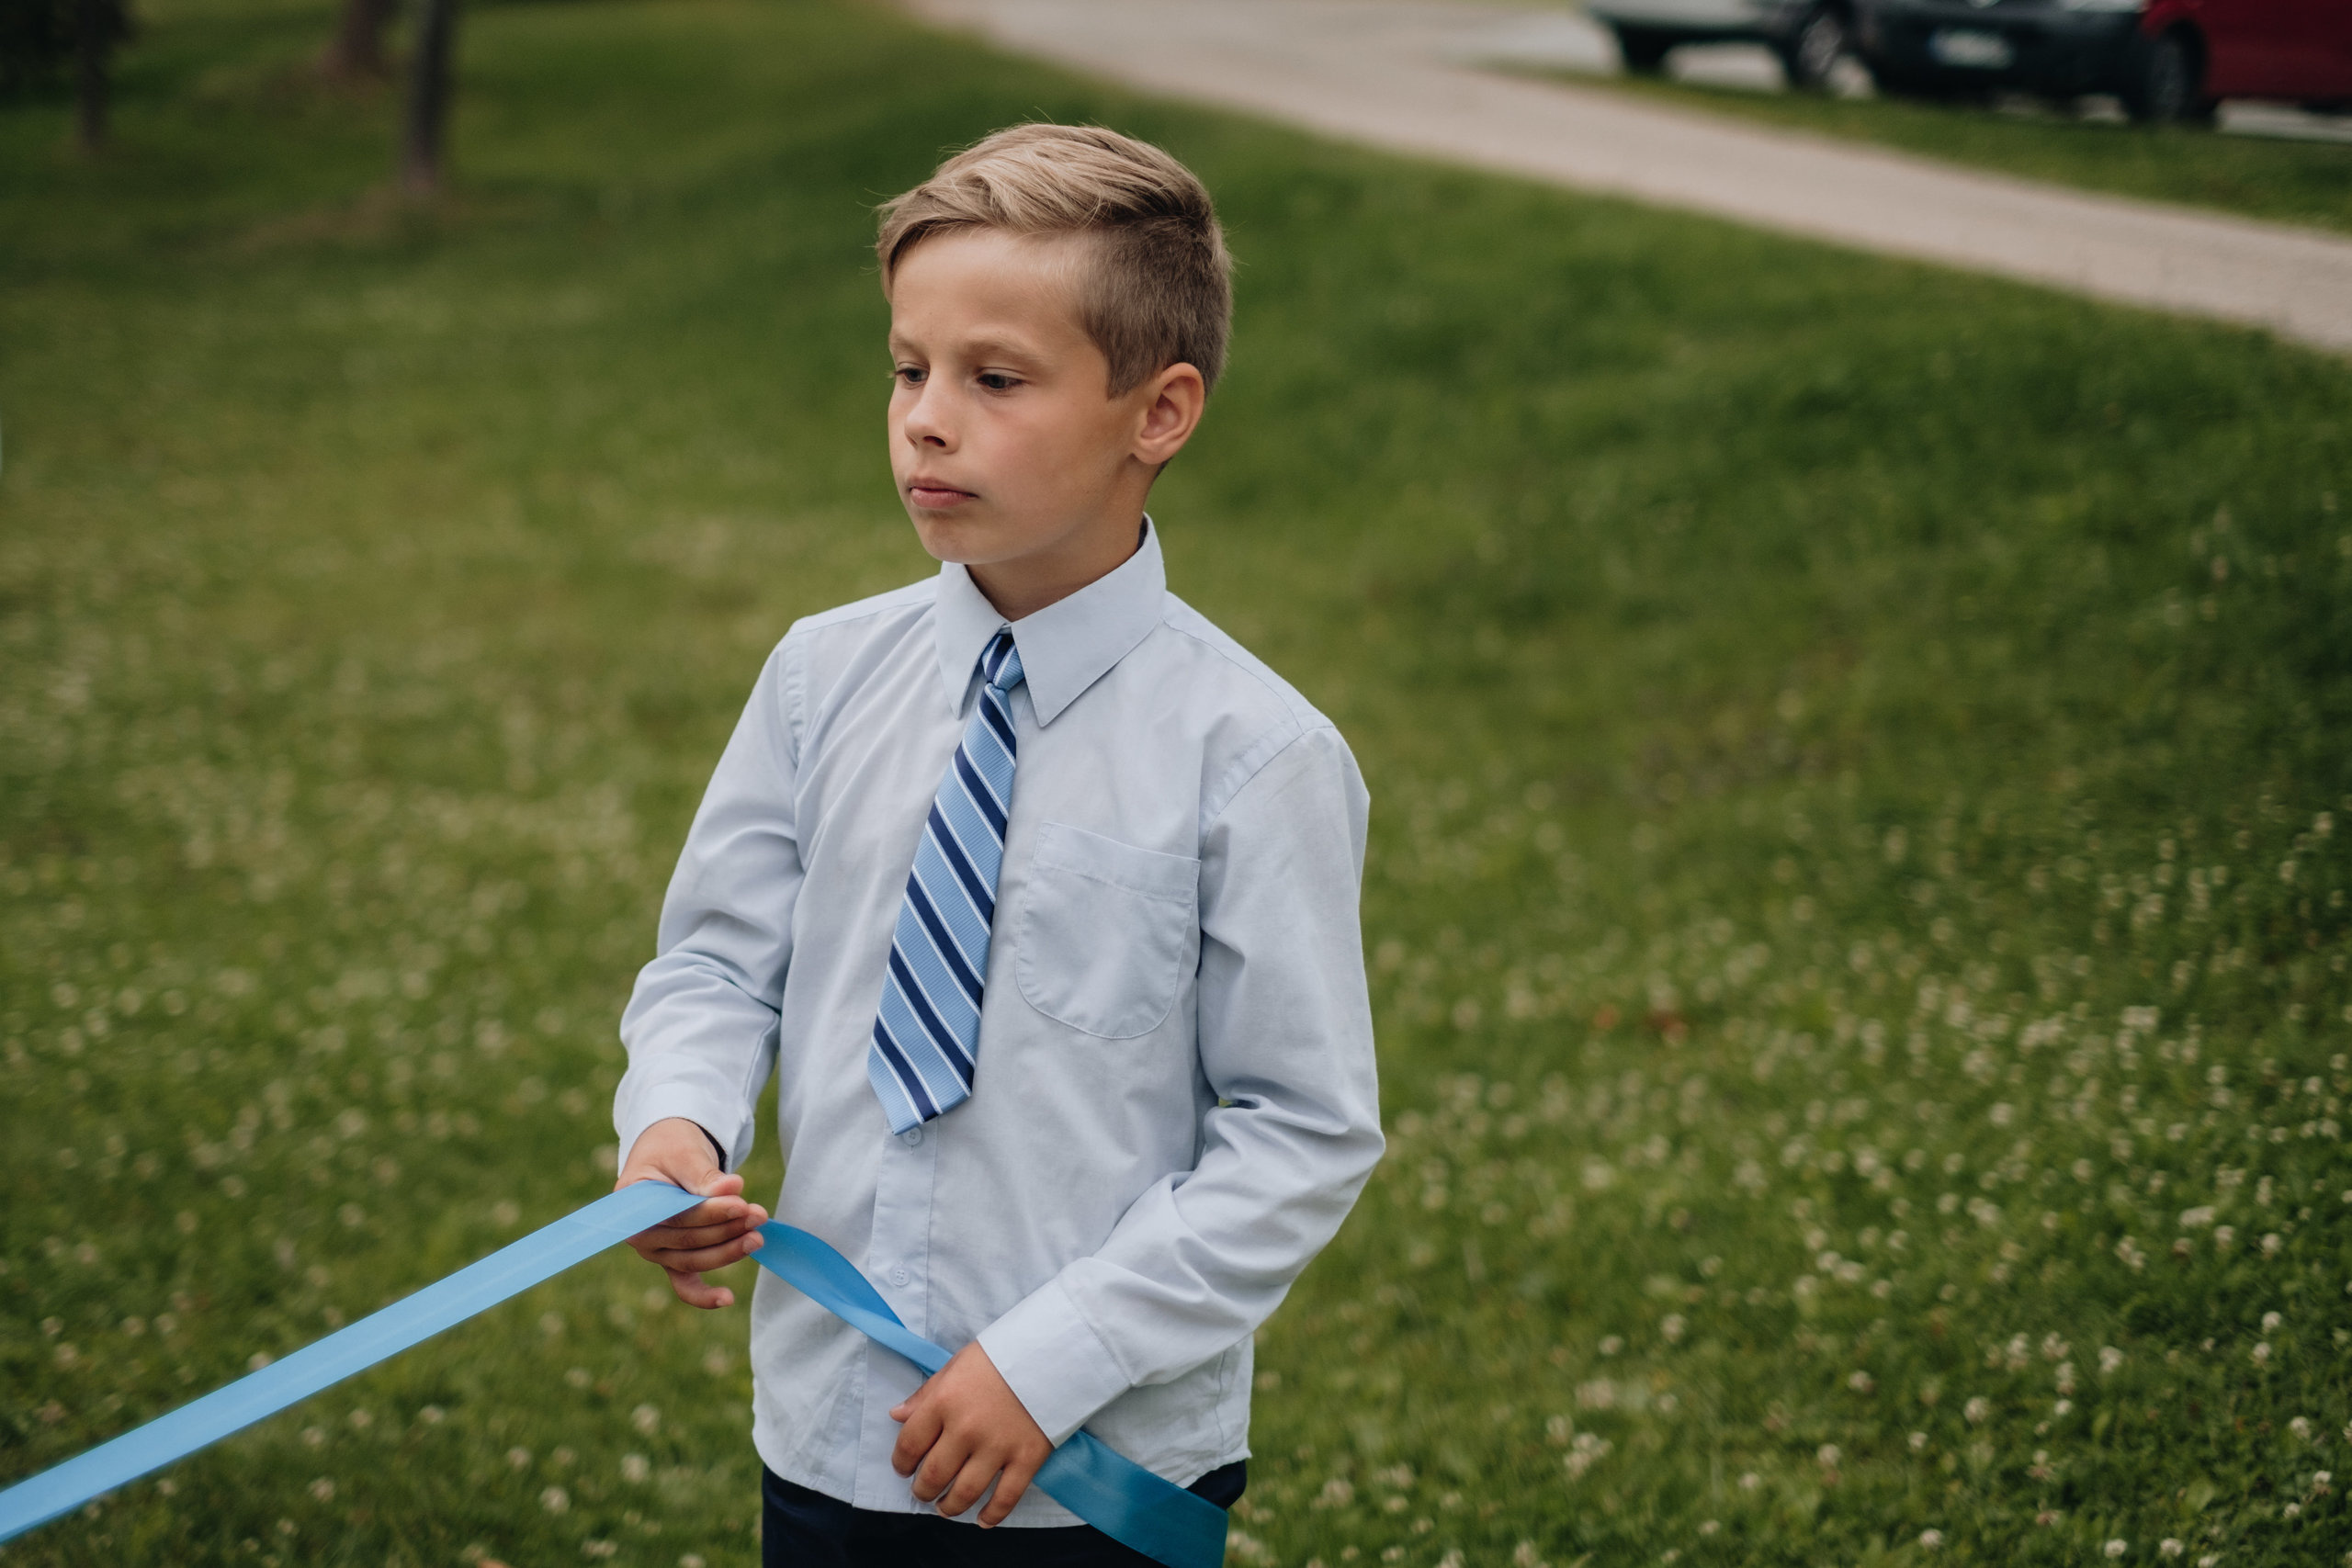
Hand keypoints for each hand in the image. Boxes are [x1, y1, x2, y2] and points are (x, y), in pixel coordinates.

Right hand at [616, 1117, 768, 1308]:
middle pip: (688, 1240)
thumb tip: (732, 1189)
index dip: (710, 1213)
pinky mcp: (673, 1259)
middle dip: (726, 1230)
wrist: (667, 1152)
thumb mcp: (684, 1152)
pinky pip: (685, 1284)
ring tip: (758, 1236)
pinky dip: (704, 1295)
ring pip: (693, 1260)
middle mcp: (639, 1235)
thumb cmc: (671, 1149)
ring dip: (728, 1251)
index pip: (676, 1216)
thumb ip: (704, 1174)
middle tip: (758, 1215)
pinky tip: (727, 1299)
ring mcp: (656, 1251)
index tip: (741, 1204)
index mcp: (632, 1206)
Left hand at [889, 1341, 1052, 1525]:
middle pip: (934, 1475)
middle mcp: (966, 1428)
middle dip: (923, 1490)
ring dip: (949, 1507)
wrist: (1051, 1353)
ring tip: (945, 1507)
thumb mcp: (956, 1366)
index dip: (901, 1462)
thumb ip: (926, 1394)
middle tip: (924, 1492)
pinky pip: (1005, 1498)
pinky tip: (982, 1520)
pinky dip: (992, 1515)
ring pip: (965, 1493)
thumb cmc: (1000, 1356)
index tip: (904, 1469)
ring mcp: (998, 1446)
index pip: (910, 1444)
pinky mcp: (1027, 1458)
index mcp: (944, 1402)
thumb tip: (897, 1416)